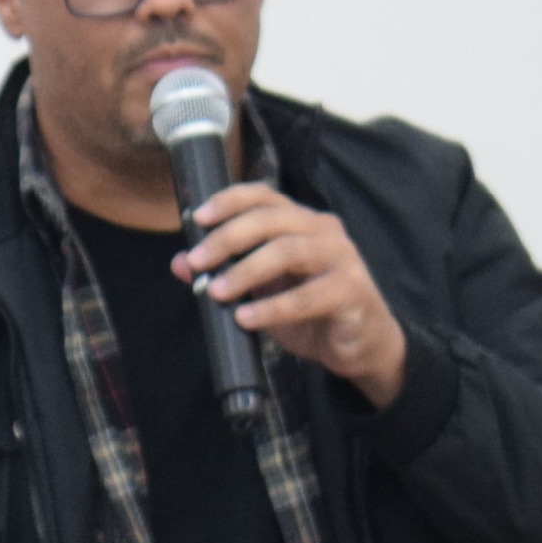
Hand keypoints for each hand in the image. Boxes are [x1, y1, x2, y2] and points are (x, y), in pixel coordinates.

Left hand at [177, 183, 407, 403]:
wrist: (360, 345)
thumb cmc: (311, 312)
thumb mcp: (262, 292)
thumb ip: (226, 273)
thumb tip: (180, 263)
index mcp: (301, 223)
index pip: (265, 197)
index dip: (230, 201)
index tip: (197, 218)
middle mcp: (323, 231)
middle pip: (271, 220)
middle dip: (228, 238)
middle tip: (198, 262)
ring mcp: (341, 258)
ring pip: (288, 251)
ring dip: (246, 270)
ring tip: (216, 292)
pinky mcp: (351, 291)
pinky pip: (307, 296)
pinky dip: (272, 307)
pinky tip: (246, 318)